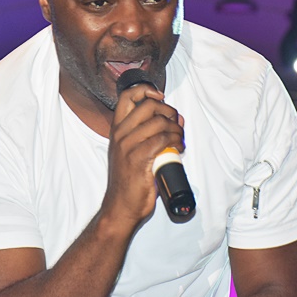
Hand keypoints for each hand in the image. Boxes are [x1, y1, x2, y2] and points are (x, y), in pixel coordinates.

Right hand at [102, 82, 184, 226]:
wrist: (120, 206)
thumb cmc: (129, 180)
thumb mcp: (133, 151)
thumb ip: (152, 133)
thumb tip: (177, 119)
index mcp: (117, 130)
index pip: (127, 96)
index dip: (146, 90)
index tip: (160, 97)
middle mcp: (120, 134)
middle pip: (148, 105)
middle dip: (168, 111)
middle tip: (175, 124)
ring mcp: (128, 146)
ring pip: (159, 122)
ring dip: (176, 129)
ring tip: (180, 139)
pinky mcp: (139, 159)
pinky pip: (163, 140)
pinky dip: (176, 141)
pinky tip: (179, 147)